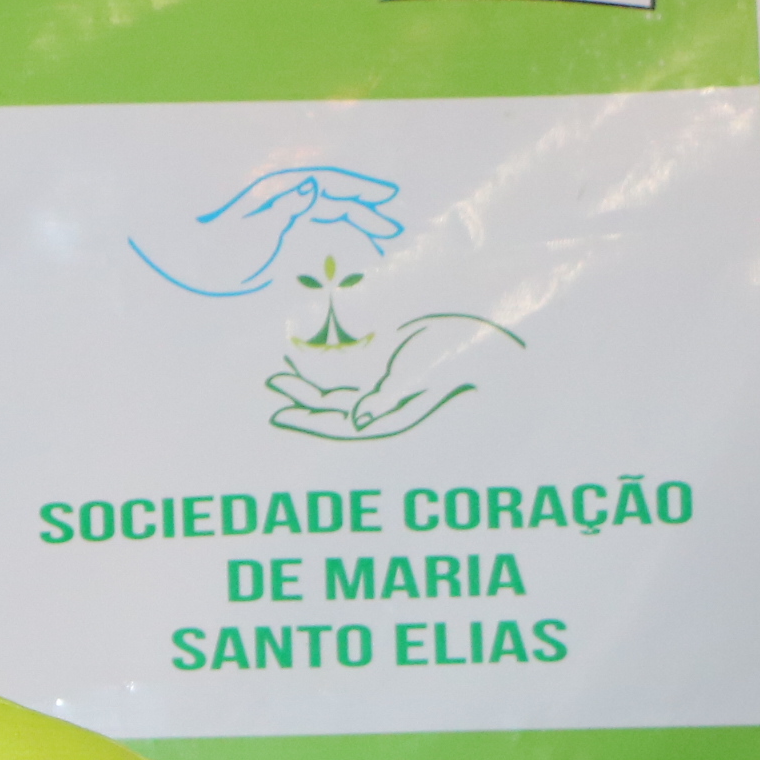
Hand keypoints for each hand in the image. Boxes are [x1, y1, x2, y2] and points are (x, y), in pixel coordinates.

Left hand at [131, 166, 405, 297]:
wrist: (171, 259)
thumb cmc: (205, 252)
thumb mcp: (247, 236)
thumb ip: (284, 211)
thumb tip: (316, 185)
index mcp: (275, 188)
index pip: (327, 183)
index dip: (357, 189)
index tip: (385, 198)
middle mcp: (278, 193)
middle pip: (330, 192)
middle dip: (363, 205)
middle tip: (393, 222)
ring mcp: (273, 209)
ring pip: (323, 207)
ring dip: (352, 217)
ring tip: (382, 233)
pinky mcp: (268, 228)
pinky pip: (309, 221)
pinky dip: (332, 227)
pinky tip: (348, 240)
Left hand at [264, 313, 524, 440]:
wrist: (487, 334)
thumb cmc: (459, 355)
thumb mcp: (422, 376)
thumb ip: (386, 399)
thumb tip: (354, 423)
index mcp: (391, 416)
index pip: (341, 425)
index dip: (309, 421)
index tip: (278, 413)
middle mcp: (384, 405)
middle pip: (333, 409)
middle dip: (302, 400)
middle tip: (271, 386)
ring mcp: (385, 385)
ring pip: (338, 390)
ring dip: (310, 383)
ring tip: (280, 374)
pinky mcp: (387, 365)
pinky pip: (349, 368)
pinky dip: (327, 364)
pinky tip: (303, 355)